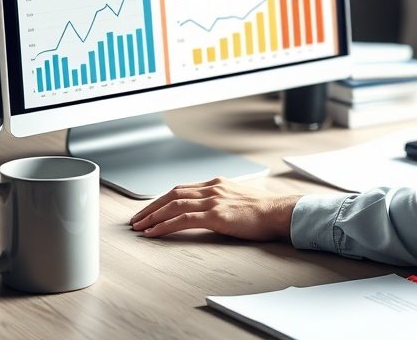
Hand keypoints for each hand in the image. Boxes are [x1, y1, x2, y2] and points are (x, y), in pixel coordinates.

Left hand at [129, 177, 299, 241]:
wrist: (279, 213)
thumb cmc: (265, 211)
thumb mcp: (240, 199)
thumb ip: (224, 201)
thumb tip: (213, 211)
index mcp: (217, 184)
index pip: (182, 188)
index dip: (163, 199)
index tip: (151, 209)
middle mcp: (212, 188)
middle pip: (173, 194)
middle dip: (151, 207)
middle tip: (137, 219)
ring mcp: (213, 200)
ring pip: (174, 205)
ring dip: (153, 216)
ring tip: (140, 227)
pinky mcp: (216, 215)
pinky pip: (183, 219)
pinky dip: (164, 225)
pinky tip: (153, 233)